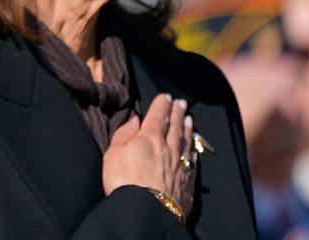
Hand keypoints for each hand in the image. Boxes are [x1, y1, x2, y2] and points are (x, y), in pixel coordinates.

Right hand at [102, 93, 196, 214]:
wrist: (146, 212)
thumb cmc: (124, 181)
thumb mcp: (114, 153)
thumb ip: (124, 134)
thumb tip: (133, 117)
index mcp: (149, 138)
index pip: (157, 116)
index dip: (161, 105)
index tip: (166, 96)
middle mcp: (169, 149)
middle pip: (175, 127)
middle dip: (177, 113)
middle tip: (181, 103)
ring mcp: (180, 166)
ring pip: (186, 143)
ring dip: (187, 129)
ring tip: (189, 120)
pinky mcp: (187, 184)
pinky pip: (192, 163)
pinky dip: (193, 154)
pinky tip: (194, 151)